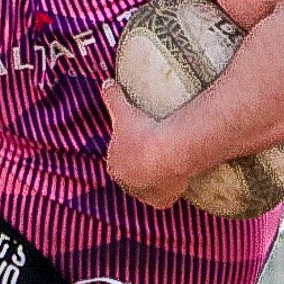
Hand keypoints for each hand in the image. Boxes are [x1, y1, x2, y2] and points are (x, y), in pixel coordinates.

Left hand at [101, 78, 194, 208]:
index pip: (120, 159)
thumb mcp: (124, 111)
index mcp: (114, 165)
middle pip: (134, 174)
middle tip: (157, 154)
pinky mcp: (160, 200)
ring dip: (155, 180)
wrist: (165, 152)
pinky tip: (176, 184)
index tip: (142, 143)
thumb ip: (113, 97)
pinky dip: (169, 193)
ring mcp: (143, 193)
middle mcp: (125, 182)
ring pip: (148, 187)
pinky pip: (164, 199)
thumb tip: (106, 82)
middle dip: (142, 167)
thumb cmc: (141, 132)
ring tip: (168, 167)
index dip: (130, 151)